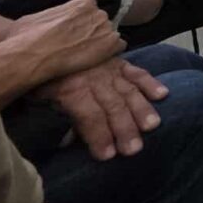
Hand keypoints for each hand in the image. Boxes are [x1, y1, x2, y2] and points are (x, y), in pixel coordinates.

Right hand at [6, 0, 122, 79]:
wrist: (33, 55)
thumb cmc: (27, 36)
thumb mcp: (37, 17)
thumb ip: (52, 14)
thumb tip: (46, 21)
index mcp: (83, 3)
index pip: (91, 10)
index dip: (84, 23)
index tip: (75, 33)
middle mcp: (98, 12)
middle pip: (101, 22)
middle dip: (93, 32)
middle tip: (80, 45)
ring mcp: (107, 28)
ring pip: (109, 35)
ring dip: (101, 44)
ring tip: (86, 55)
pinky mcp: (112, 44)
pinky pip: (118, 47)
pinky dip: (110, 53)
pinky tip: (96, 60)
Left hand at [32, 57, 166, 160]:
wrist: (44, 46)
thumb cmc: (41, 78)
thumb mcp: (39, 97)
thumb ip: (56, 117)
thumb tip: (68, 143)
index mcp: (71, 88)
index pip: (89, 114)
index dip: (98, 134)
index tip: (107, 156)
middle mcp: (94, 78)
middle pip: (113, 105)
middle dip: (124, 128)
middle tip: (134, 149)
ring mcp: (109, 69)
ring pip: (128, 90)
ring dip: (141, 109)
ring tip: (152, 125)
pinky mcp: (119, 62)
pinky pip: (137, 72)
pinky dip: (150, 82)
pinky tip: (162, 94)